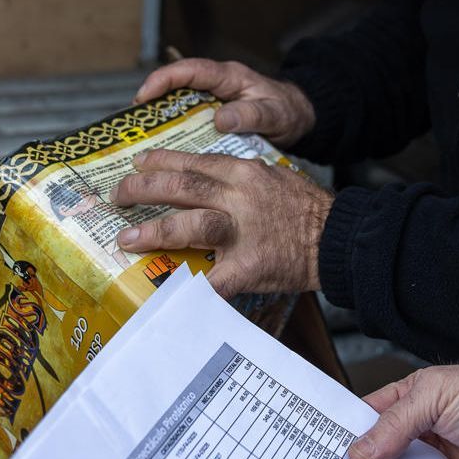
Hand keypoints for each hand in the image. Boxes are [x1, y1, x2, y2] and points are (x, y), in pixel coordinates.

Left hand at [112, 148, 331, 295]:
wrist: (339, 237)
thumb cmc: (306, 210)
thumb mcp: (273, 178)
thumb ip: (239, 180)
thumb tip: (206, 183)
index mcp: (243, 173)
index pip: (192, 161)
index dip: (160, 162)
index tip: (138, 164)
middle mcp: (239, 196)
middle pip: (180, 185)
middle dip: (142, 189)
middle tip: (119, 196)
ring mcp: (243, 230)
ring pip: (189, 223)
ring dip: (154, 230)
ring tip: (126, 238)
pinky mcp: (249, 264)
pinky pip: (214, 280)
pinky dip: (191, 289)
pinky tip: (168, 297)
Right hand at [135, 59, 316, 146]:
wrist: (300, 119)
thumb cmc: (288, 111)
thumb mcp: (276, 114)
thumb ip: (252, 115)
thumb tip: (221, 119)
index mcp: (229, 77)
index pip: (190, 70)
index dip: (163, 79)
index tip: (144, 95)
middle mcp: (216, 85)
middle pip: (175, 85)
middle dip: (151, 99)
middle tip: (132, 122)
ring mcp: (214, 100)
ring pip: (178, 104)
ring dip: (159, 118)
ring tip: (141, 138)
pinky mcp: (214, 116)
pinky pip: (189, 120)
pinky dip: (175, 132)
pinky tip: (165, 151)